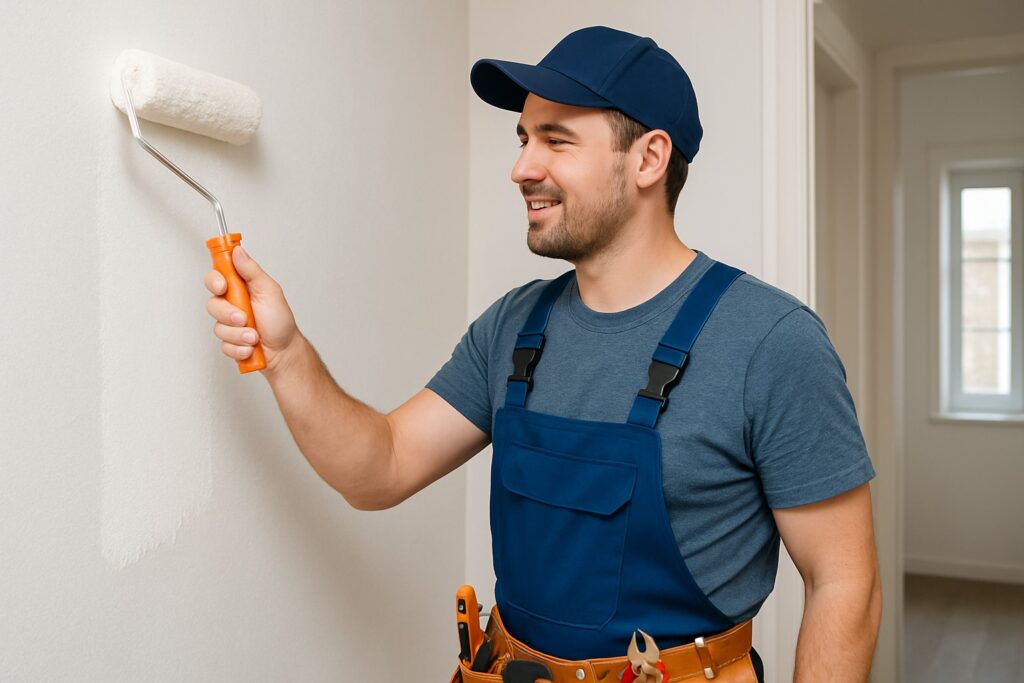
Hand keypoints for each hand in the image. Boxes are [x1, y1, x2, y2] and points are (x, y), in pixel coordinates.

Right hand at [204, 245, 298, 373]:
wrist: (284, 350)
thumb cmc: (279, 320)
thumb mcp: (269, 290)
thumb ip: (251, 270)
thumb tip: (238, 251)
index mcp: (239, 288)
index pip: (216, 277)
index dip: (215, 280)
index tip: (222, 286)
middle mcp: (231, 304)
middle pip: (212, 304)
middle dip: (229, 314)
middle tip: (244, 318)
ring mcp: (228, 324)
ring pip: (218, 328)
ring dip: (239, 334)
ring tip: (255, 336)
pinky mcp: (228, 341)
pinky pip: (224, 345)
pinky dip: (239, 348)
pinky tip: (251, 347)